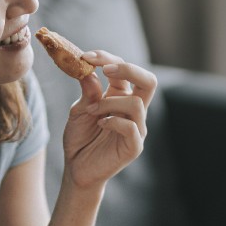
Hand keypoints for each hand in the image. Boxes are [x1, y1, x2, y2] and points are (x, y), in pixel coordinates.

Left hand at [61, 50, 157, 188]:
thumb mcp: (79, 109)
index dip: (107, 58)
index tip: (84, 57)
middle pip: (149, 81)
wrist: (76, 169)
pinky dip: (113, 121)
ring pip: (137, 104)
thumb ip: (88, 90)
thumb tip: (88, 69)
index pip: (125, 69)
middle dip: (128, 69)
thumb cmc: (80, 138)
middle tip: (105, 70)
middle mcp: (134, 111)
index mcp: (122, 97)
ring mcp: (137, 129)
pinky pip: (131, 128)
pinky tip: (99, 124)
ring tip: (91, 111)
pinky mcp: (134, 147)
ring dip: (109, 103)